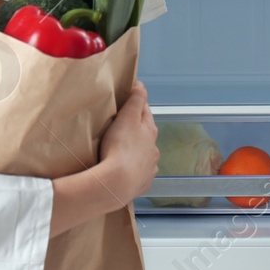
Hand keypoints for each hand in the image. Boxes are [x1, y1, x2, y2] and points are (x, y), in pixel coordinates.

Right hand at [98, 80, 158, 204]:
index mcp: (151, 131)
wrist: (116, 184)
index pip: (145, 111)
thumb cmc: (120, 147)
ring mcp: (149, 169)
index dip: (135, 105)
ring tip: (117, 152)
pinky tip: (121, 171)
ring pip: (142, 155)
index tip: (124, 103)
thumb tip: (141, 85)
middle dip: (134, 131)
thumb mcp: (127, 117)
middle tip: (116, 129)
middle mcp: (154, 150)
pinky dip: (131, 171)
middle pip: (144, 135)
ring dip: (133, 152)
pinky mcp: (141, 184)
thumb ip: (135, 99)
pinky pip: (137, 174)